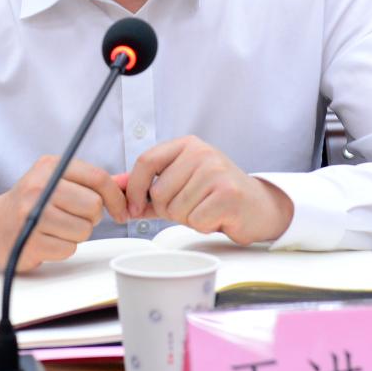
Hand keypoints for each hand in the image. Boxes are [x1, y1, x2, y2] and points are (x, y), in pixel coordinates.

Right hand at [0, 156, 127, 269]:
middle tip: (78, 217)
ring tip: (59, 228)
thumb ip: (90, 182)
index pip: (97, 178)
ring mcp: (33, 214)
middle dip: (92, 216)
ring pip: (83, 229)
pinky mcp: (30, 241)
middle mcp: (39, 187)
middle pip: (93, 205)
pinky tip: (48, 239)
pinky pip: (68, 248)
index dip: (116, 196)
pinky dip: (63, 247)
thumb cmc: (31, 202)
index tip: (121, 209)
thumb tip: (127, 184)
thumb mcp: (56, 180)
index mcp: (50, 166)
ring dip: (77, 233)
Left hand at [123, 135, 293, 244]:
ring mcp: (216, 171)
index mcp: (186, 145)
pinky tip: (217, 216)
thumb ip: (147, 188)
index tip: (133, 209)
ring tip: (206, 209)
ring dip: (188, 218)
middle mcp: (201, 152)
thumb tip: (114, 190)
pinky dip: (203, 226)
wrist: (257, 206)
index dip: (135, 189)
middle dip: (169, 209)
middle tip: (191, 206)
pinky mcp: (227, 194)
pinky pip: (195, 221)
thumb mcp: (180, 184)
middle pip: (159, 192)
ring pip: (176, 209)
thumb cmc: (214, 195)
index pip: (146, 161)